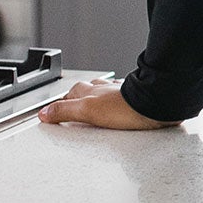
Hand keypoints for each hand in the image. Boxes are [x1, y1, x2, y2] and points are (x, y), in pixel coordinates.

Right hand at [37, 77, 181, 129]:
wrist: (158, 104)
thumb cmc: (127, 108)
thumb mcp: (88, 111)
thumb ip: (65, 111)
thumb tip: (44, 113)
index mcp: (92, 91)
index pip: (69, 96)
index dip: (60, 104)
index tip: (52, 113)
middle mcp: (106, 89)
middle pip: (86, 91)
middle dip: (78, 99)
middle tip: (71, 108)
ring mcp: (122, 93)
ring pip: (105, 92)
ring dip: (99, 98)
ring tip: (94, 106)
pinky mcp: (138, 100)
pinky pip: (124, 99)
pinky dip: (119, 103)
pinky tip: (122, 108)